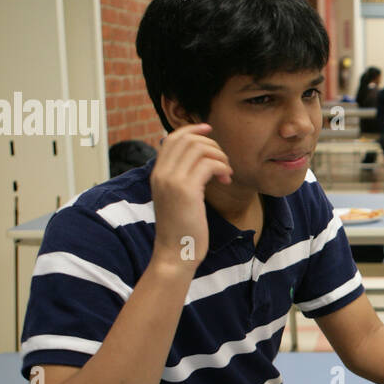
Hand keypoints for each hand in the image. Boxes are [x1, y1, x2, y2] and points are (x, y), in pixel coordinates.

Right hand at [150, 123, 231, 271]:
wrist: (174, 254)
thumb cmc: (181, 230)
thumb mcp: (176, 199)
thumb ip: (181, 180)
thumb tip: (198, 163)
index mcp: (157, 174)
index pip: (172, 138)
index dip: (192, 129)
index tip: (209, 130)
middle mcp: (161, 173)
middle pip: (187, 138)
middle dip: (211, 144)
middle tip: (222, 161)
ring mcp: (171, 180)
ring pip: (199, 148)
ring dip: (219, 156)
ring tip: (226, 172)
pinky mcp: (186, 190)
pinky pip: (208, 164)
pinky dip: (222, 167)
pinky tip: (225, 180)